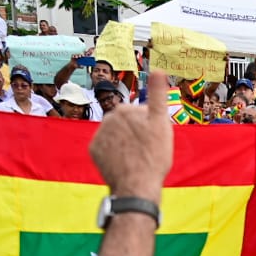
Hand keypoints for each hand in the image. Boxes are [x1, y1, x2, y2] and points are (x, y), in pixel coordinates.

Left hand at [89, 71, 171, 203]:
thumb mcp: (161, 124)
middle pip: (126, 123)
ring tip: (137, 158)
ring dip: (125, 143)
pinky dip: (115, 153)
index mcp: (124, 110)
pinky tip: (124, 162)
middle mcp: (107, 119)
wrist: (136, 186)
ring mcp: (99, 136)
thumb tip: (157, 70)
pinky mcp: (94, 152)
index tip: (155, 139)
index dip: (151, 125)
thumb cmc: (153, 156)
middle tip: (148, 149)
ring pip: (116, 135)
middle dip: (136, 132)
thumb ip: (158, 95)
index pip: (141, 113)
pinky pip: (106, 148)